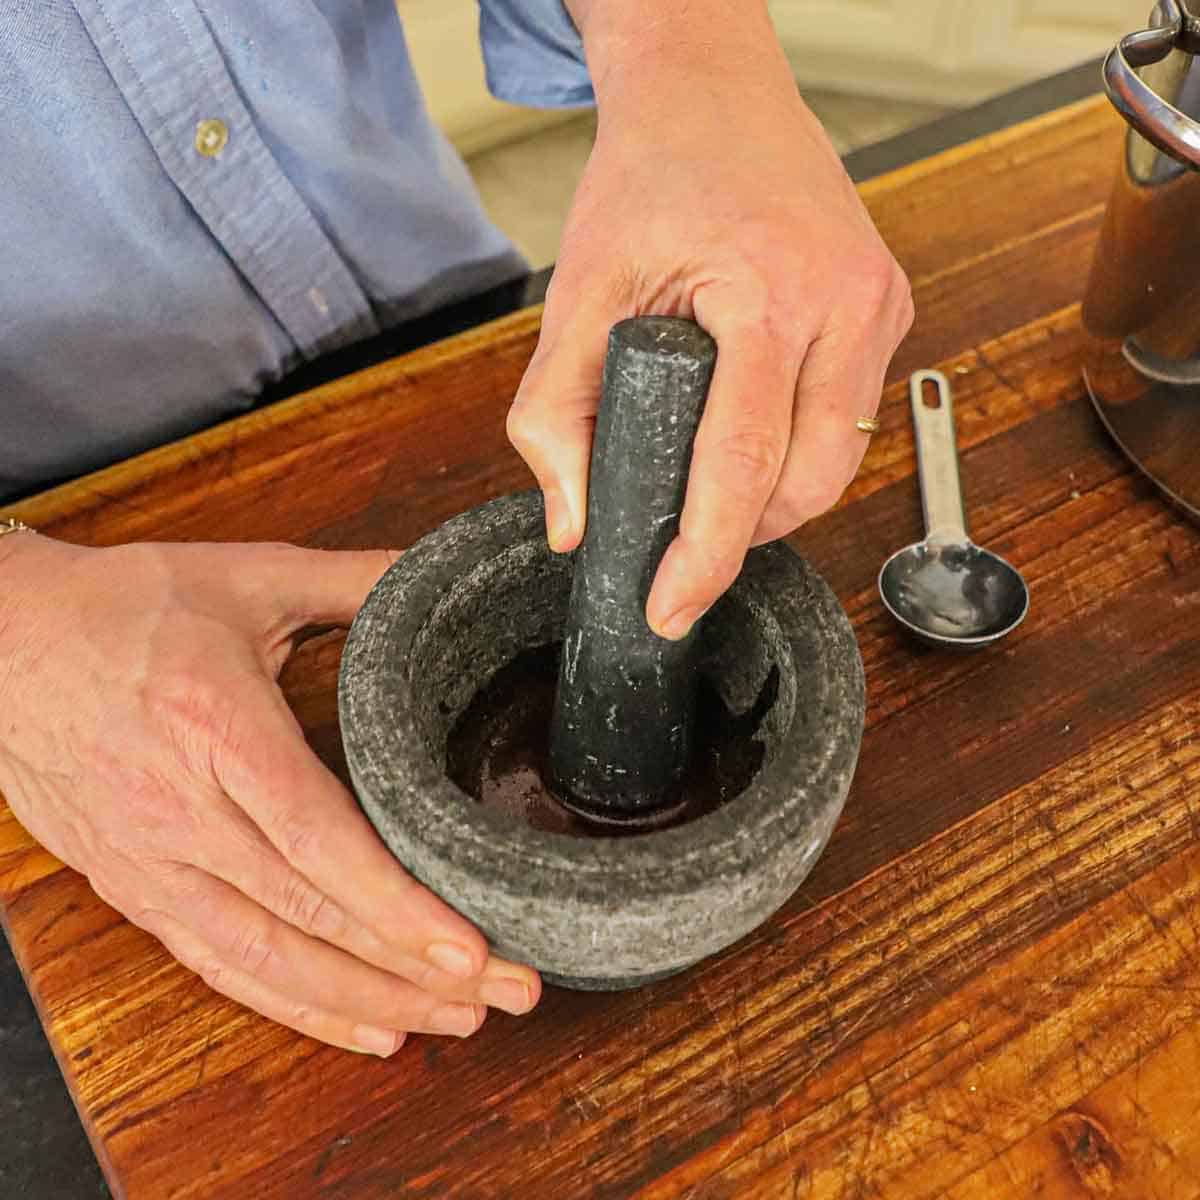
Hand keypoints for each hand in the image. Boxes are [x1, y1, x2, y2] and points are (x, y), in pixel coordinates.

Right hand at [0, 535, 539, 1053]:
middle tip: (509, 991)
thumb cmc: (123, 608)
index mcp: (216, 725)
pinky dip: (298, 1006)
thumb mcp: (245, 577)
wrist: (0, 644)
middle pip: (308, 914)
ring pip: (268, 960)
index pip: (314, 836)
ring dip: (369, 1000)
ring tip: (457, 1020)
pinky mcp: (135, 889)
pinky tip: (370, 1027)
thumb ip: (352, 580)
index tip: (469, 945)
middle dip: (414, 966)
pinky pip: (221, 966)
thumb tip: (437, 574)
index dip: (393, 901)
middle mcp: (181, 810)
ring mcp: (151, 862)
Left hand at [508, 0, 912, 638]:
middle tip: (685, 554)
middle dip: (748, 535)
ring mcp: (881, 303)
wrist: (714, 93)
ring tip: (715, 498)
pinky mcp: (889, 306)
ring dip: (779, 498)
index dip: (708, 553)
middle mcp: (848, 300)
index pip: (744, 460)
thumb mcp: (579, 289)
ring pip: (842, 459)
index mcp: (772, 290)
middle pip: (813, 478)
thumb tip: (573, 525)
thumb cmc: (649, 176)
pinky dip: (803, 451)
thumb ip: (556, 412)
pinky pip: (853, 416)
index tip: (671, 608)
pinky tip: (755, 445)